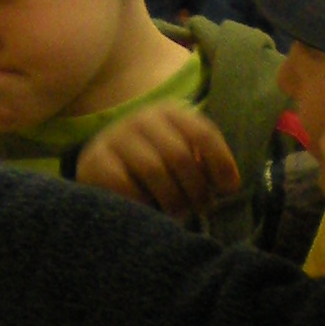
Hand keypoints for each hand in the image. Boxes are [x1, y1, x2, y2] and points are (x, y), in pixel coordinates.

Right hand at [75, 102, 242, 219]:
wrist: (102, 165)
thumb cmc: (154, 162)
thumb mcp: (180, 153)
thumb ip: (203, 161)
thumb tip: (229, 184)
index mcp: (169, 112)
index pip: (202, 133)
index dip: (221, 162)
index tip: (229, 189)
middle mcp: (141, 118)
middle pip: (180, 155)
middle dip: (196, 188)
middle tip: (201, 208)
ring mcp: (116, 137)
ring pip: (155, 171)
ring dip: (173, 199)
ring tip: (180, 213)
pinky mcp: (95, 161)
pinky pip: (127, 186)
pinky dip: (144, 203)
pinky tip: (149, 211)